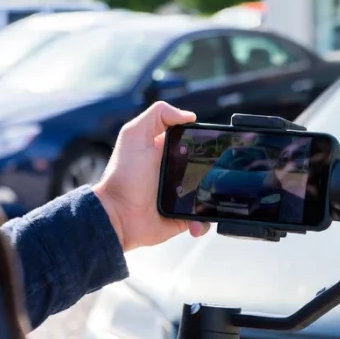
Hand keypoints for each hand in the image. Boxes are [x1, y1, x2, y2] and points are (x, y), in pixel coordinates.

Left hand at [93, 101, 210, 251]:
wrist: (117, 214)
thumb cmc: (124, 175)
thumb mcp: (135, 135)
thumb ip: (158, 115)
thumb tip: (190, 116)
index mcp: (168, 152)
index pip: (195, 142)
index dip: (207, 141)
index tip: (218, 144)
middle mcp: (177, 172)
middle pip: (208, 167)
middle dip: (218, 171)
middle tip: (222, 174)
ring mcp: (182, 196)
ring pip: (211, 193)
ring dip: (215, 198)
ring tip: (212, 201)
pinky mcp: (184, 217)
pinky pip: (204, 219)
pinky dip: (205, 222)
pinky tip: (198, 222)